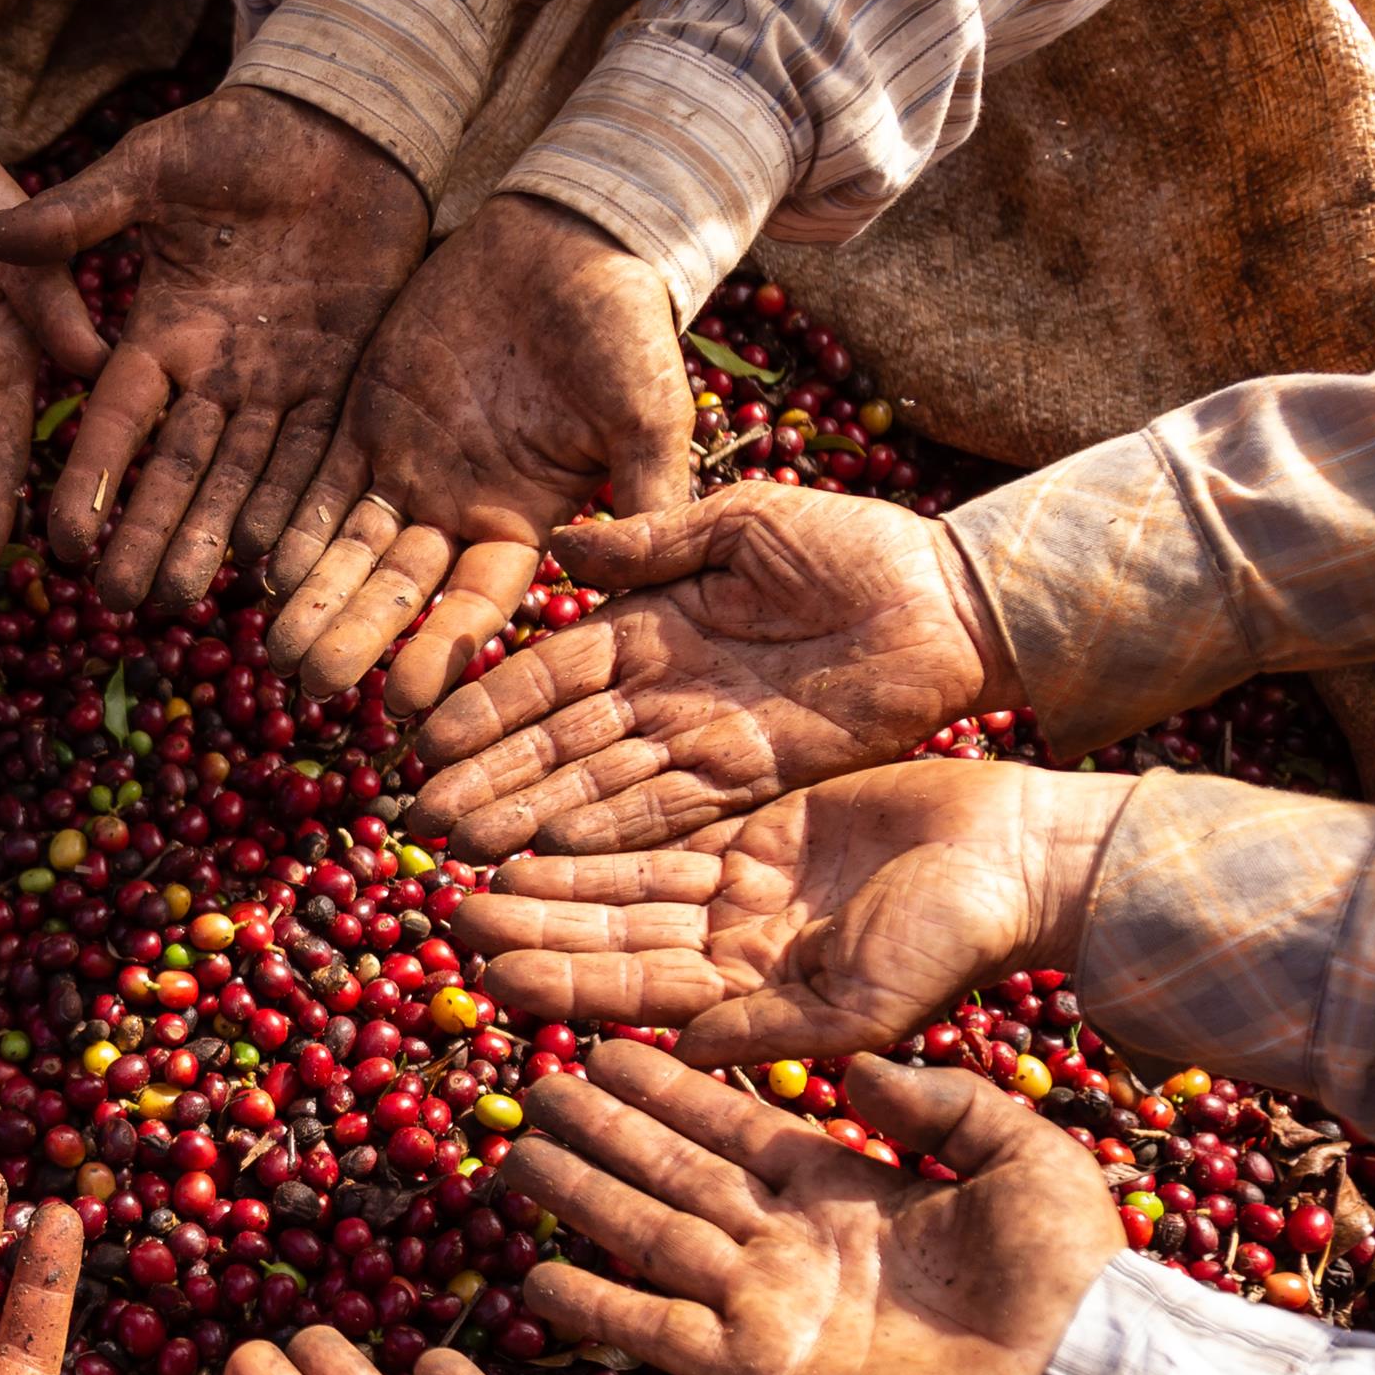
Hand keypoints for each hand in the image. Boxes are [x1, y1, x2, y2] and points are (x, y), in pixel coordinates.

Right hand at [0, 88, 428, 612]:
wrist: (344, 122)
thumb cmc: (241, 134)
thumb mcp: (153, 165)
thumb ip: (77, 210)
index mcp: (161, 328)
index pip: (115, 418)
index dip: (90, 478)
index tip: (61, 541)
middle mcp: (214, 370)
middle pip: (176, 466)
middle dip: (149, 532)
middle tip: (124, 601)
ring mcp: (278, 381)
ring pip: (242, 475)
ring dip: (216, 535)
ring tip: (191, 599)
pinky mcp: (342, 379)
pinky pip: (319, 455)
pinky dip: (301, 504)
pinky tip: (280, 557)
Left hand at [265, 195, 698, 715]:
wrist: (570, 238)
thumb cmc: (625, 328)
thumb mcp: (648, 415)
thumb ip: (649, 497)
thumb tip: (663, 589)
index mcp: (525, 522)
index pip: (476, 605)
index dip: (442, 652)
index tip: (407, 705)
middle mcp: (459, 508)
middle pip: (400, 591)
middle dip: (357, 638)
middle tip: (311, 689)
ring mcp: (408, 465)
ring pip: (351, 548)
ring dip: (315, 597)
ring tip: (275, 649)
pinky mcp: (366, 416)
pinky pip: (320, 479)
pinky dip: (294, 521)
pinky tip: (264, 565)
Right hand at [404, 488, 1019, 858]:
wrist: (953, 598)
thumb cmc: (855, 542)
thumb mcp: (746, 522)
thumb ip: (653, 541)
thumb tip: (557, 545)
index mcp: (653, 622)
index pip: (552, 672)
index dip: (489, 705)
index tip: (426, 737)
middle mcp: (666, 690)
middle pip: (560, 743)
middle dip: (491, 781)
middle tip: (421, 819)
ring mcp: (708, 739)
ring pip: (602, 785)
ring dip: (534, 819)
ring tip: (469, 851)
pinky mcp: (759, 779)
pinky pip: (675, 811)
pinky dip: (615, 833)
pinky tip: (558, 852)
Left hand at [452, 762, 1129, 1066]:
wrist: (1021, 858)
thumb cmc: (959, 939)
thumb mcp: (867, 998)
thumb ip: (775, 1027)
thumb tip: (686, 1055)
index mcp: (754, 1003)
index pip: (639, 993)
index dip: (566, 981)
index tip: (492, 975)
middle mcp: (735, 955)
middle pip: (614, 939)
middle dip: (535, 927)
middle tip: (449, 913)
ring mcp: (743, 895)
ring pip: (625, 886)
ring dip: (551, 881)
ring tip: (471, 869)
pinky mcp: (760, 835)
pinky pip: (665, 834)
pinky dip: (604, 834)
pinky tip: (539, 827)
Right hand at [508, 1043, 1123, 1374]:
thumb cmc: (1069, 1276)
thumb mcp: (1021, 1154)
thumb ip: (942, 1101)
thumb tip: (858, 1066)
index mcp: (849, 1188)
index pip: (737, 1126)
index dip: (673, 1089)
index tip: (611, 1050)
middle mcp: (792, 1243)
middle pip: (675, 1174)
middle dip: (606, 1133)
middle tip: (538, 1089)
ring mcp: (768, 1308)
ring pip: (650, 1237)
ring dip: (583, 1201)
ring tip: (514, 1160)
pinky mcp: (758, 1374)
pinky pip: (659, 1333)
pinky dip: (596, 1311)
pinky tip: (535, 1283)